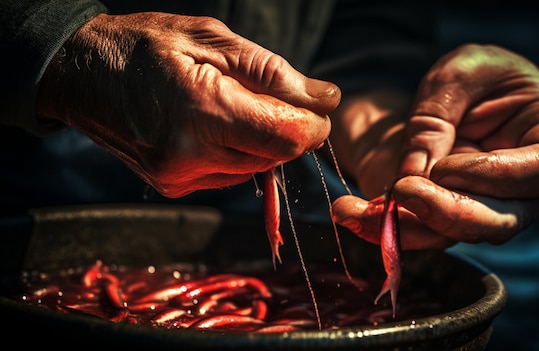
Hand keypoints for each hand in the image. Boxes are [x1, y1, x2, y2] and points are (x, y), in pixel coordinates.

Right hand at [36, 13, 339, 196]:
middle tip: (274, 96)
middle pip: (275, 156)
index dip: (313, 124)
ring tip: (236, 105)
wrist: (81, 74)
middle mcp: (190, 155)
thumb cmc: (145, 46)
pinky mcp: (174, 186)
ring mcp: (179, 176)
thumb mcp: (211, 40)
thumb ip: (273, 72)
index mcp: (201, 110)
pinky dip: (239, 152)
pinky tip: (217, 125)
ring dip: (263, 140)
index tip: (317, 104)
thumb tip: (325, 99)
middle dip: (289, 129)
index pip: (286, 137)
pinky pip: (231, 174)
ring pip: (257, 169)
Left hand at [331, 44, 538, 248]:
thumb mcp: (457, 74)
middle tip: (401, 193)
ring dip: (406, 228)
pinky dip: (386, 227)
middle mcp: (529, 185)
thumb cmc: (473, 75)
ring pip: (456, 235)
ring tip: (357, 210)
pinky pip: (424, 232)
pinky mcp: (454, 217)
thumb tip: (416, 176)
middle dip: (448, 214)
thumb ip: (438, 120)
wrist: (457, 96)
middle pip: (500, 221)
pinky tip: (352, 213)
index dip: (493, 176)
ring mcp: (492, 206)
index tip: (445, 166)